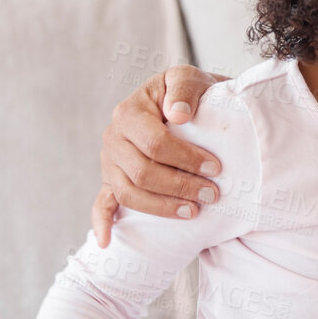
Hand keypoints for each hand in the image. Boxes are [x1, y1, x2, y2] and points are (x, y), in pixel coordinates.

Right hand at [94, 65, 229, 247]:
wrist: (181, 102)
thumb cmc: (188, 92)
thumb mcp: (188, 77)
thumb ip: (183, 88)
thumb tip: (178, 116)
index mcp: (129, 112)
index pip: (155, 143)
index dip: (185, 158)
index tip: (215, 168)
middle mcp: (113, 138)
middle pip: (141, 172)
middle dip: (179, 186)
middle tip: (212, 194)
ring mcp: (110, 162)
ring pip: (128, 192)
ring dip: (160, 206)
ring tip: (193, 212)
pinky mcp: (111, 179)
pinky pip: (102, 203)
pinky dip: (102, 223)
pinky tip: (107, 241)